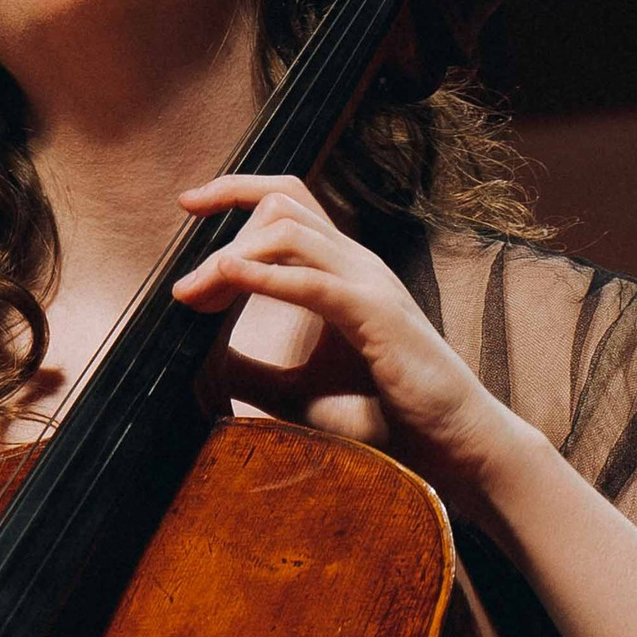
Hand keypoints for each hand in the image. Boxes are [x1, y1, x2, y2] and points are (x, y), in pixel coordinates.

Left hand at [169, 174, 528, 516]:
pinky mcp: (376, 316)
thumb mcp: (296, 394)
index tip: (188, 206)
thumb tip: (199, 362)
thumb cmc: (387, 417)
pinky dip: (265, 277)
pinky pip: (314, 282)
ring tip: (195, 293)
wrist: (451, 445)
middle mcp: (355, 265)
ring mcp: (368, 285)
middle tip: (185, 290)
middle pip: (282, 204)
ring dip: (234, 256)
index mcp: (340, 271)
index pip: (287, 203)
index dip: (234, 191)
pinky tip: (227, 280)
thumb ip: (251, 372)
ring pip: (292, 231)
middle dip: (223, 230)